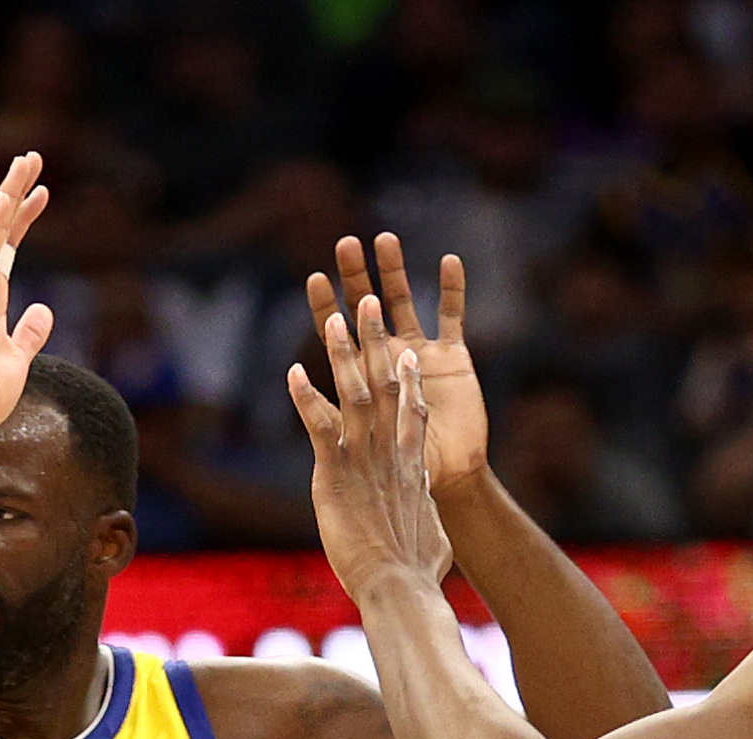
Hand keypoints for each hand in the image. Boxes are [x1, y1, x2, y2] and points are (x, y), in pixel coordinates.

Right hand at [0, 153, 56, 439]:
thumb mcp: (19, 358)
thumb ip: (29, 332)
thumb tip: (43, 310)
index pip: (8, 247)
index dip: (24, 218)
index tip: (43, 192)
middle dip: (15, 192)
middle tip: (32, 158)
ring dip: (6, 197)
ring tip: (24, 164)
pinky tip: (4, 201)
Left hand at [288, 298, 455, 599]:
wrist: (400, 585)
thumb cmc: (417, 575)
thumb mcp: (433, 545)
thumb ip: (429, 532)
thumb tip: (434, 549)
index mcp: (413, 467)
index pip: (413, 412)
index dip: (408, 380)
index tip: (407, 354)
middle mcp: (391, 452)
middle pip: (384, 385)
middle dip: (376, 341)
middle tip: (369, 305)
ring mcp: (364, 458)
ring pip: (353, 392)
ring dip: (342, 353)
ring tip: (333, 317)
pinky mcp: (335, 471)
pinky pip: (318, 424)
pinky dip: (306, 397)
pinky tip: (293, 372)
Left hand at [307, 235, 485, 492]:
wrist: (447, 484)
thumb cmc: (398, 473)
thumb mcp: (358, 451)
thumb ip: (332, 422)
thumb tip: (297, 397)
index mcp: (363, 378)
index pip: (340, 336)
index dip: (328, 308)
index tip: (315, 279)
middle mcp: (389, 360)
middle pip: (368, 309)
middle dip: (356, 278)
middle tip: (345, 245)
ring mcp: (422, 355)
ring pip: (405, 303)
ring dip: (395, 272)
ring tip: (383, 240)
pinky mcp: (454, 359)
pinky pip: (453, 317)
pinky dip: (453, 290)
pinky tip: (448, 260)